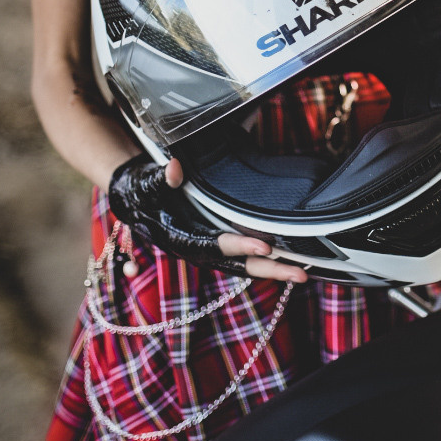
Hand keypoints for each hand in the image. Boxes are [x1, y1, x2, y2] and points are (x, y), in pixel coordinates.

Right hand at [108, 155, 306, 283]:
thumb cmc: (142, 191)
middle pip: (239, 265)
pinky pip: (245, 258)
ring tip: (304, 273)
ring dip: (275, 269)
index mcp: (182, 238)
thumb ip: (162, 179)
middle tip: (301, 273)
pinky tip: (291, 260)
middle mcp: (199, 250)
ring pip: (246, 265)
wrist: (136, 201)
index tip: (265, 245)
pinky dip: (267, 262)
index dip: (240, 245)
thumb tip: (174, 167)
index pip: (215, 245)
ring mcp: (212, 250)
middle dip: (270, 270)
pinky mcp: (220, 245)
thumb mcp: (146, 184)